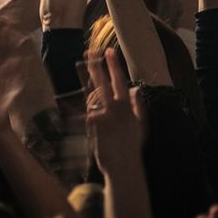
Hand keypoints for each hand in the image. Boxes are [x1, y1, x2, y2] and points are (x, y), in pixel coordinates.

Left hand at [84, 46, 144, 176]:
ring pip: (91, 95)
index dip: (114, 65)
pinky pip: (86, 110)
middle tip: (89, 52)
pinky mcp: (93, 125)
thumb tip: (136, 89)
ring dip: (87, 84)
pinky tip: (77, 105)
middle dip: (96, 65)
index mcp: (127, 107)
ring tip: (81, 70)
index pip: (120, 80)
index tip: (109, 51)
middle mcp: (114, 109)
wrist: (123, 167)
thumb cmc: (131, 146)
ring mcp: (103, 116)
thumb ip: (138, 106)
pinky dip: (84, 108)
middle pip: (102, 82)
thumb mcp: (140, 125)